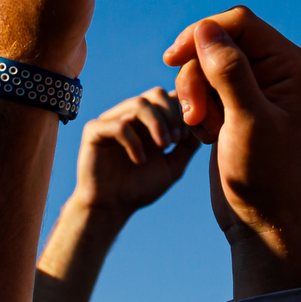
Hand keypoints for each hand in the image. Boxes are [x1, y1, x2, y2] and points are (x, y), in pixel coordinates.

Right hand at [73, 88, 200, 216]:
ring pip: (139, 103)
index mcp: (147, 121)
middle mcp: (129, 115)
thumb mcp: (173, 165)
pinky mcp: (94, 131)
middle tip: (176, 141)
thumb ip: (188, 145)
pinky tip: (140, 160)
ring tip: (164, 147)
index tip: (188, 136)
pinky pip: (118, 125)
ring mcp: (111, 120)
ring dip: (157, 124)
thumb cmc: (140, 188)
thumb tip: (206, 124)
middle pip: (156, 94)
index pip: (169, 97)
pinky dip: (135, 142)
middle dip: (172, 115)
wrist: (112, 208)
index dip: (183, 111)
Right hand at [163, 6, 300, 295]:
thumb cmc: (264, 177)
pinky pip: (206, 88)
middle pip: (219, 41)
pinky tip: (207, 136)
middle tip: (193, 115)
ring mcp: (259, 88)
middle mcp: (279, 71)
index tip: (172, 59)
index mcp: (292, 66)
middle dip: (196, 74)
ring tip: (201, 130)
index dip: (202, 34)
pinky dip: (199, 108)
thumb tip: (207, 28)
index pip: (240, 23)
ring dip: (194, 94)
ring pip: (207, 65)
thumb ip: (229, 71)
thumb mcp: (246, 121)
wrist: (263, 222)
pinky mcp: (240, 107)